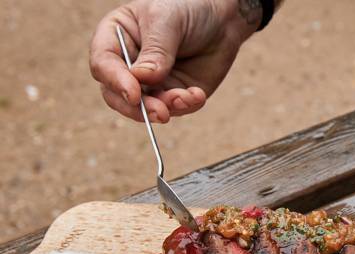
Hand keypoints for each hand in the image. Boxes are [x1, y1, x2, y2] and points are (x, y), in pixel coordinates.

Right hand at [90, 0, 257, 122]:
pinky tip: (197, 95)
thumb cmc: (187, 7)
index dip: (115, 81)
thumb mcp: (167, 20)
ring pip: (146, 107)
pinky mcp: (174, 92)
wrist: (221, 17)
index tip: (133, 94)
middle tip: (159, 112)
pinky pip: (174, 108)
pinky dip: (185, 106)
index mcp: (115, 37)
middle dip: (137, 107)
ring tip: (186, 98)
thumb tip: (143, 78)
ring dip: (166, 108)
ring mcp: (151, 82)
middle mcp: (128, 64)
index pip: (103, 64)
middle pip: (117, 95)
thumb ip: (156, 50)